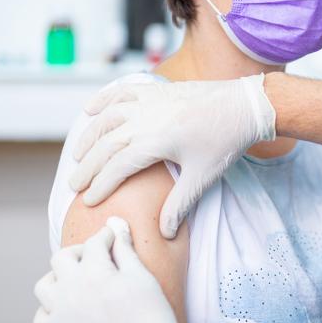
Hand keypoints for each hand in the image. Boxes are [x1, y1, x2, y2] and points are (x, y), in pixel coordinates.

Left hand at [33, 217, 183, 322]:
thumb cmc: (150, 315)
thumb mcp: (142, 276)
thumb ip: (124, 249)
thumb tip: (116, 223)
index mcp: (95, 273)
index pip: (94, 242)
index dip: (107, 235)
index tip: (114, 236)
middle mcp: (71, 290)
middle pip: (62, 257)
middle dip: (80, 251)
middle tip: (97, 256)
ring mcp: (61, 313)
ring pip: (44, 284)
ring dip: (59, 277)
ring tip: (79, 279)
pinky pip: (41, 315)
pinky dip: (51, 307)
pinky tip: (69, 305)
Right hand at [69, 74, 275, 237]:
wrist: (246, 106)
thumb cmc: (226, 142)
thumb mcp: (203, 176)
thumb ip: (180, 204)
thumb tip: (164, 233)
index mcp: (156, 141)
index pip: (117, 167)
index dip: (100, 185)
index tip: (88, 201)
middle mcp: (146, 118)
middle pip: (105, 144)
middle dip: (87, 167)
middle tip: (75, 186)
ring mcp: (150, 100)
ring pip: (107, 117)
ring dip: (89, 136)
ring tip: (77, 155)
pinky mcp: (157, 89)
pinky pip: (122, 92)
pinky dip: (103, 100)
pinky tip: (90, 110)